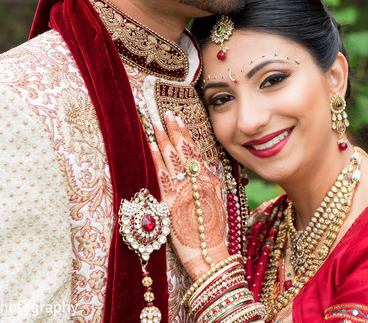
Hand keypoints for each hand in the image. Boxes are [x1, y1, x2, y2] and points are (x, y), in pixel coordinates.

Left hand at [150, 111, 228, 279]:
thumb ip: (211, 182)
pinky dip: (153, 160)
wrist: (208, 253)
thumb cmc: (214, 230)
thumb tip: (203, 167)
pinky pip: (160, 176)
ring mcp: (182, 191)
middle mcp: (195, 182)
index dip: (185, 134)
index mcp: (208, 181)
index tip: (178, 119)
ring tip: (154, 125)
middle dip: (172, 131)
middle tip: (165, 114)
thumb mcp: (219, 201)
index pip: (194, 151)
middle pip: (181, 151)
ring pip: (170, 160)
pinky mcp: (169, 202)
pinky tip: (147, 147)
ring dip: (161, 140)